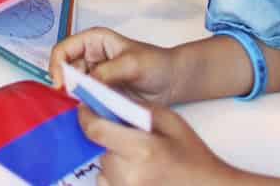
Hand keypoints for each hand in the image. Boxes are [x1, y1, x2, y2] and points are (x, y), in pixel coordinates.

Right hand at [50, 27, 178, 107]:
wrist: (173, 82)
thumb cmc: (155, 64)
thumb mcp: (131, 64)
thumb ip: (107, 72)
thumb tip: (86, 86)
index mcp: (93, 41)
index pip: (64, 49)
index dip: (57, 65)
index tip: (59, 86)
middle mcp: (90, 58)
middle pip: (65, 70)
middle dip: (65, 85)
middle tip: (73, 102)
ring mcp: (95, 77)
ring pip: (74, 87)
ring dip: (75, 98)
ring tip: (83, 109)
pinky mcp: (101, 94)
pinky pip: (86, 100)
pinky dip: (85, 108)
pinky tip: (89, 114)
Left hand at [79, 102, 233, 185]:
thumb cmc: (193, 156)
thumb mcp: (170, 121)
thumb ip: (137, 110)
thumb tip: (108, 102)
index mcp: (141, 149)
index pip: (95, 130)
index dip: (85, 116)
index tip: (85, 108)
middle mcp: (130, 175)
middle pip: (100, 150)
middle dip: (108, 139)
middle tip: (124, 136)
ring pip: (103, 169)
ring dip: (112, 160)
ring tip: (136, 159)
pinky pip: (108, 185)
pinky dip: (115, 177)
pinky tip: (137, 174)